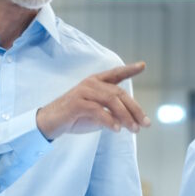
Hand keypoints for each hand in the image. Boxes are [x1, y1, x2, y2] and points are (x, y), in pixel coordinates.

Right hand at [36, 62, 150, 139]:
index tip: (142, 66)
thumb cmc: (74, 117)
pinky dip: (109, 121)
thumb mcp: (97, 114)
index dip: (129, 69)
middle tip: (145, 123)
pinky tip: (117, 129)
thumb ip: (112, 113)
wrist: (49, 123)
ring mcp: (83, 92)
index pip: (115, 74)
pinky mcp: (77, 103)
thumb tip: (131, 120)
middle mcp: (91, 83)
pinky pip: (98, 111)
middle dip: (135, 109)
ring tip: (134, 129)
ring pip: (111, 101)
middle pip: (119, 93)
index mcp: (96, 82)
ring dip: (126, 116)